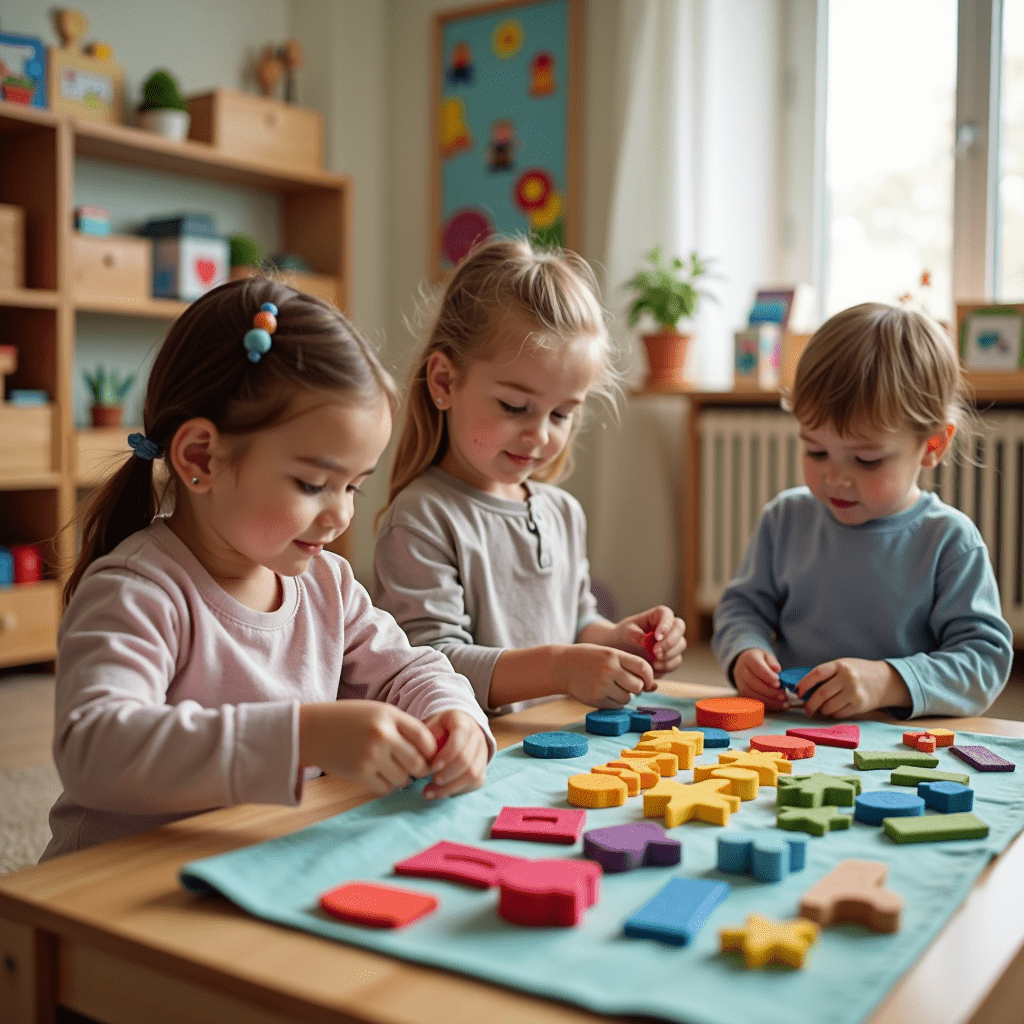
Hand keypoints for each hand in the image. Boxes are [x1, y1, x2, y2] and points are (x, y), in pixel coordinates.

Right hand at [298, 700, 436, 795]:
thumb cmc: (350, 720)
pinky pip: (385, 788)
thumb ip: (402, 726)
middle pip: (417, 762)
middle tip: (418, 770)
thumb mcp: (378, 712)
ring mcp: (370, 755)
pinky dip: (388, 786)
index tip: (429, 755)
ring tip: (397, 772)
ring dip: (403, 779)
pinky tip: (383, 777)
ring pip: (402, 778)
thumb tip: (429, 751)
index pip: (425, 737)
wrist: (314, 730)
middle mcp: (382, 735)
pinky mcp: (359, 773)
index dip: (432, 750)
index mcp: (389, 715)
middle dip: (421, 770)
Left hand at [422, 709, 489, 798]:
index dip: (445, 757)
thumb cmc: (437, 729)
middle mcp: (477, 736)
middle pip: (467, 761)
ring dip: (451, 788)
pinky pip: (476, 782)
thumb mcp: (429, 727)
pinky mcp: (484, 765)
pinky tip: (443, 792)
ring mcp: (483, 751)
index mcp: (463, 722)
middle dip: (447, 776)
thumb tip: (425, 765)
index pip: (459, 741)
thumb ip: (426, 743)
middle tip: (429, 784)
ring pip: (474, 775)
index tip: (431, 768)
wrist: (453, 727)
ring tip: (431, 793)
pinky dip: (459, 790)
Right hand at [556, 643, 654, 707]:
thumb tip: (654, 687)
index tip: (647, 681)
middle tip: (626, 684)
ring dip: (624, 696)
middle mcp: (609, 670)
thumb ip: (630, 667)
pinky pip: (616, 706)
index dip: (649, 677)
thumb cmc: (589, 659)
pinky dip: (614, 703)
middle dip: (636, 688)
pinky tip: (604, 694)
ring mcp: (602, 685)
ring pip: (627, 698)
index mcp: (614, 655)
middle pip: (637, 686)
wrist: (561, 666)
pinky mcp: (596, 699)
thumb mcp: (609, 655)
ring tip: (612, 688)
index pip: (643, 667)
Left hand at [602, 606, 686, 676]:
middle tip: (656, 652)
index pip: (667, 615)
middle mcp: (669, 626)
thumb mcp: (625, 632)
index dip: (665, 626)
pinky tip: (655, 667)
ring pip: (680, 646)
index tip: (656, 638)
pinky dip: (668, 665)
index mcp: (658, 615)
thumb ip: (635, 635)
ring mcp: (672, 642)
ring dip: (669, 654)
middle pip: (680, 629)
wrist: (622, 650)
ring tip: (654, 660)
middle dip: (670, 641)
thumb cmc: (624, 635)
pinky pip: (676, 661)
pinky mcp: (672, 657)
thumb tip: (646, 641)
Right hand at [733, 648, 786, 708]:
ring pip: (752, 693)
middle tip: (783, 694)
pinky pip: (752, 700)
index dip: (768, 676)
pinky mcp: (741, 692)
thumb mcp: (767, 656)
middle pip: (753, 682)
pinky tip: (776, 704)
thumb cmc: (760, 660)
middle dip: (769, 690)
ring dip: (768, 699)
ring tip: (782, 701)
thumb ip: (772, 663)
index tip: (778, 683)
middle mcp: (741, 670)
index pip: (757, 667)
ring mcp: (740, 682)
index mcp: (749, 659)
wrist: (745, 664)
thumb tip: (777, 669)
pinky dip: (765, 704)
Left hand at [798, 658, 911, 717]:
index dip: (804, 684)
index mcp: (840, 665)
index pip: (816, 674)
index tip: (797, 692)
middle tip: (806, 710)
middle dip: (810, 704)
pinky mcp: (860, 705)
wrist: (884, 680)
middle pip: (821, 694)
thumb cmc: (858, 672)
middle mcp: (848, 678)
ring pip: (829, 706)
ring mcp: (855, 692)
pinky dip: (833, 714)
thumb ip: (826, 675)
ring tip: (822, 708)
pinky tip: (834, 710)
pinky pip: (839, 713)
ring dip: (822, 710)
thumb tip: (803, 690)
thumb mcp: (842, 666)